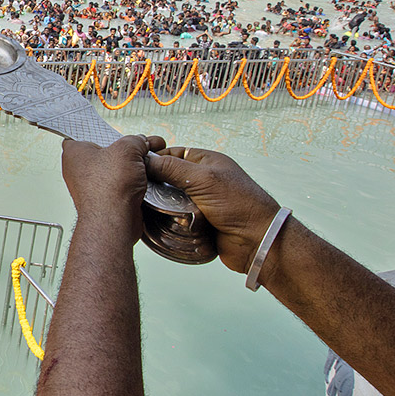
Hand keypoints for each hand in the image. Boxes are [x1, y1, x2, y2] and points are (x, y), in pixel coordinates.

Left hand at [61, 135, 164, 245]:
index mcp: (74, 153)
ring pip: (116, 171)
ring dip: (132, 169)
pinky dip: (133, 185)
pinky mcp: (106, 201)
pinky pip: (122, 187)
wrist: (114, 221)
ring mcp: (92, 188)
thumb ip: (135, 140)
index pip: (83, 135)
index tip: (113, 132)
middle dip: (125, 152)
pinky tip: (143, 182)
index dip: (100, 132)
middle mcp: (79, 171)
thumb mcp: (127, 148)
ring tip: (144, 166)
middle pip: (106, 153)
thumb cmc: (108, 188)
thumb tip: (141, 142)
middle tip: (138, 149)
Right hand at [146, 147, 280, 274]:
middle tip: (140, 190)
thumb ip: (173, 168)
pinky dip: (170, 220)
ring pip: (170, 200)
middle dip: (156, 185)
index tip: (136, 166)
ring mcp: (200, 201)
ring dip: (163, 205)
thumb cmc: (240, 205)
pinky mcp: (198, 221)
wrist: (257, 241)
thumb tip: (147, 160)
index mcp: (207, 162)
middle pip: (168, 178)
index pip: (173, 154)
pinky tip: (159, 222)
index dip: (155, 159)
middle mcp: (203, 180)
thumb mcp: (203, 179)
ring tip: (149, 208)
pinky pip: (176, 217)